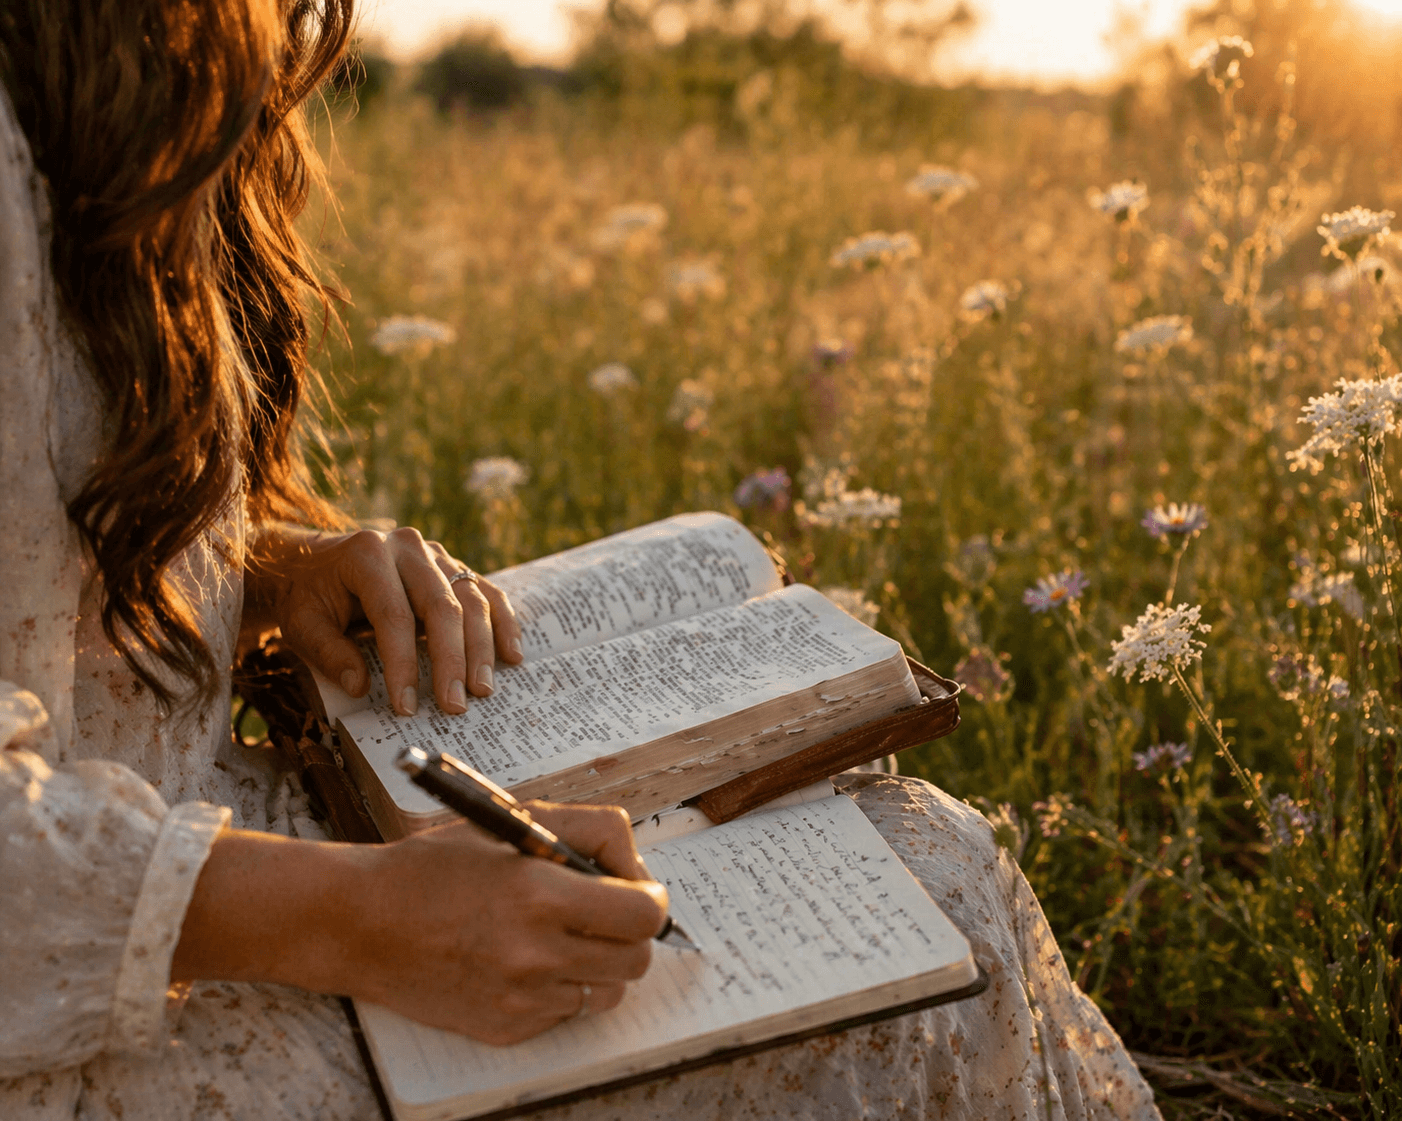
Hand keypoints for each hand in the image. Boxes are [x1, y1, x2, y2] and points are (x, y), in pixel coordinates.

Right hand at [173, 802, 667, 1045]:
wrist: (360, 922)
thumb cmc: (433, 865)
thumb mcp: (511, 822)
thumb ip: (586, 832)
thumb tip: (635, 866)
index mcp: (539, 894)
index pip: (642, 913)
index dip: (650, 898)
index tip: (638, 890)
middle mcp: (534, 953)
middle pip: (635, 959)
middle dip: (630, 933)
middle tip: (605, 913)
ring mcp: (520, 999)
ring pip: (606, 992)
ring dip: (598, 964)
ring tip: (561, 936)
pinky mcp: (504, 1028)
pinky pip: (564, 1013)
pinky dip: (558, 989)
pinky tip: (522, 961)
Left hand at [246, 525, 522, 714]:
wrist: (314, 560)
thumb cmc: (309, 595)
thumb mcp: (302, 624)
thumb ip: (329, 653)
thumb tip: (361, 687)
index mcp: (367, 555)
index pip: (393, 615)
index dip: (402, 664)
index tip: (406, 706)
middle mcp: (407, 547)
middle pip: (442, 605)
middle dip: (451, 660)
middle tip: (456, 704)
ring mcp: (436, 553)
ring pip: (471, 599)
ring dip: (481, 648)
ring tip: (483, 688)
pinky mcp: (453, 565)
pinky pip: (487, 592)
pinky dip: (502, 623)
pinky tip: (512, 654)